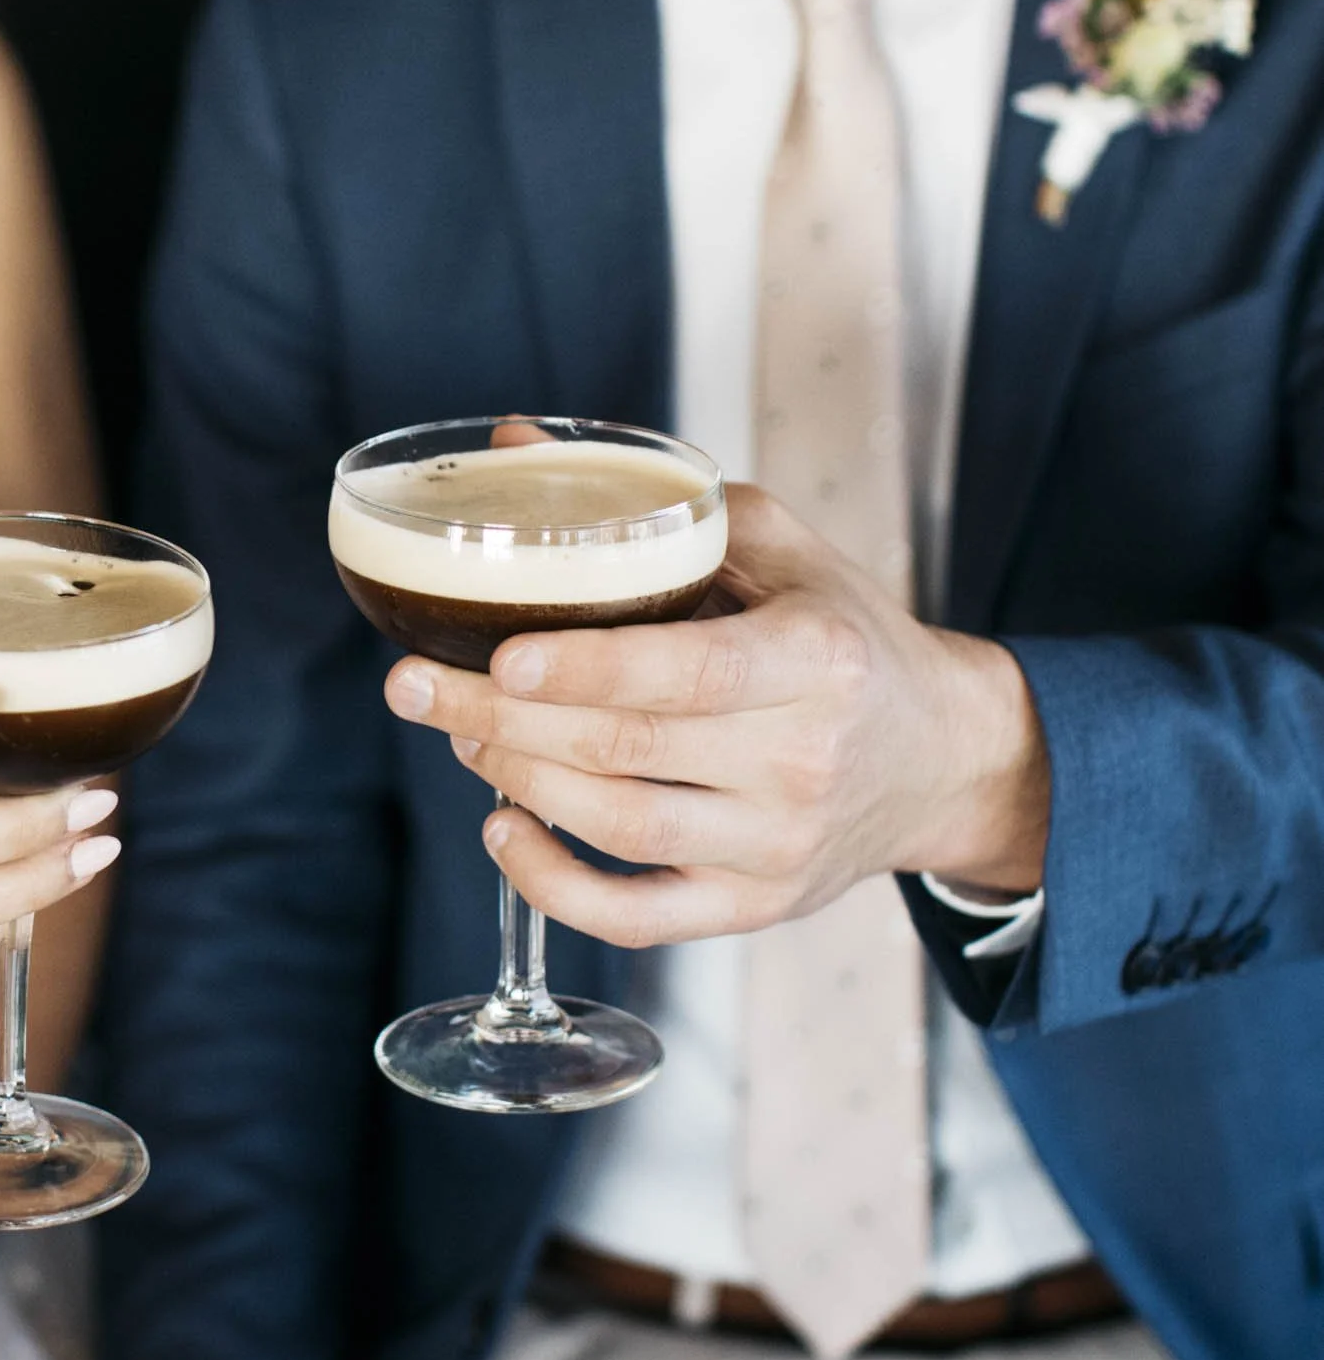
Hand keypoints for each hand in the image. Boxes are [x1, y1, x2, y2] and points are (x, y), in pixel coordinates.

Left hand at [384, 484, 1048, 946]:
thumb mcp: (778, 549)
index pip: (688, 673)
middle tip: (415, 684)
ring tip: (461, 733)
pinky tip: (504, 831)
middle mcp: (803, 761)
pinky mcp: (757, 907)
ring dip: (520, 784)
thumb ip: (657, 501)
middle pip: (628, 753)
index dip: (585, 668)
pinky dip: (556, 886)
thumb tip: (515, 440)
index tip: (498, 650)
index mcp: (816, 660)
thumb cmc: (842, 637)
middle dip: (502, 718)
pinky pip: (640, 918)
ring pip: (623, 831)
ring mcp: (779, 845)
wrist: (943, 756)